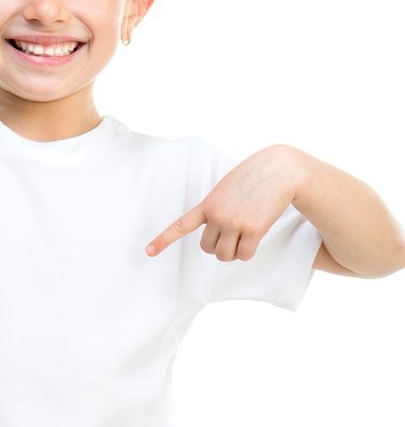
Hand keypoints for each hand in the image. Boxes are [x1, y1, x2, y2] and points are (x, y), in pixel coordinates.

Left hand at [145, 145, 305, 260]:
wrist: (278, 170)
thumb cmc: (251, 179)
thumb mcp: (225, 189)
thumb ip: (216, 209)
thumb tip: (219, 236)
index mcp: (207, 204)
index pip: (181, 225)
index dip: (163, 240)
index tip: (148, 252)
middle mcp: (217, 216)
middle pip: (208, 249)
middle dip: (219, 246)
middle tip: (232, 234)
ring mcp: (234, 223)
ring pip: (225, 255)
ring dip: (233, 251)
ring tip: (244, 235)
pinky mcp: (254, 230)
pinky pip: (244, 255)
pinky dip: (248, 252)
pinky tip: (255, 237)